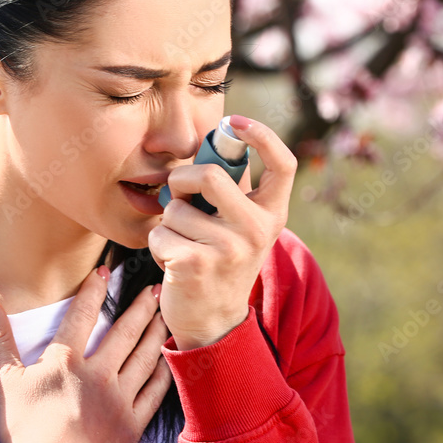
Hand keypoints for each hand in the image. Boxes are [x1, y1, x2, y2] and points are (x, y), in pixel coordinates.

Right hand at [0, 267, 172, 442]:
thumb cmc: (25, 432)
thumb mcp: (4, 381)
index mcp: (67, 362)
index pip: (83, 316)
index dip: (95, 290)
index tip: (107, 270)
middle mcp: (98, 374)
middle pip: (124, 333)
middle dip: (140, 307)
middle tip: (156, 289)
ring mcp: (119, 399)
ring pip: (144, 358)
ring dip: (156, 333)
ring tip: (166, 315)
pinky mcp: (132, 424)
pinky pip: (155, 393)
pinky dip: (165, 374)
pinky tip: (171, 360)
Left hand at [149, 115, 296, 349]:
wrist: (213, 321)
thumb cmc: (220, 260)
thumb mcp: (240, 226)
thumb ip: (233, 190)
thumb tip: (215, 140)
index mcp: (273, 214)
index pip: (284, 164)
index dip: (263, 135)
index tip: (237, 121)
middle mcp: (257, 230)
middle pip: (211, 175)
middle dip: (182, 178)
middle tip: (179, 193)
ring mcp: (228, 248)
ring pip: (176, 207)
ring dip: (169, 222)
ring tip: (183, 243)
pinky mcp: (195, 264)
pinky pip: (160, 232)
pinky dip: (158, 244)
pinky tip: (174, 262)